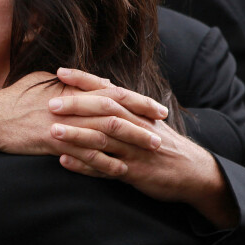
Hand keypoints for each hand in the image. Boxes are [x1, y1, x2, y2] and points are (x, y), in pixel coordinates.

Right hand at [0, 68, 168, 174]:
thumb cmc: (15, 97)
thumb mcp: (42, 80)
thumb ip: (70, 81)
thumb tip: (94, 79)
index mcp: (72, 89)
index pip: (112, 92)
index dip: (137, 100)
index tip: (157, 106)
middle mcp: (71, 105)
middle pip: (114, 111)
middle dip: (141, 119)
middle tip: (163, 127)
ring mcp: (64, 124)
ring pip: (105, 133)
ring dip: (131, 141)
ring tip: (152, 149)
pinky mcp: (54, 143)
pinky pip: (84, 155)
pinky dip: (105, 163)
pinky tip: (121, 170)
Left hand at [49, 68, 237, 228]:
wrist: (194, 172)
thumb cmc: (163, 142)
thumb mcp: (147, 119)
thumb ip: (124, 103)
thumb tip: (102, 82)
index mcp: (136, 110)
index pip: (108, 89)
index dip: (84, 79)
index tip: (60, 71)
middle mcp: (135, 126)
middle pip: (105, 110)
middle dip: (77, 105)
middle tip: (51, 103)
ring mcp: (134, 150)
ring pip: (103, 138)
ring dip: (77, 134)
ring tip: (52, 131)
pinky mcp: (134, 173)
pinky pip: (106, 169)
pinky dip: (85, 166)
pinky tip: (64, 161)